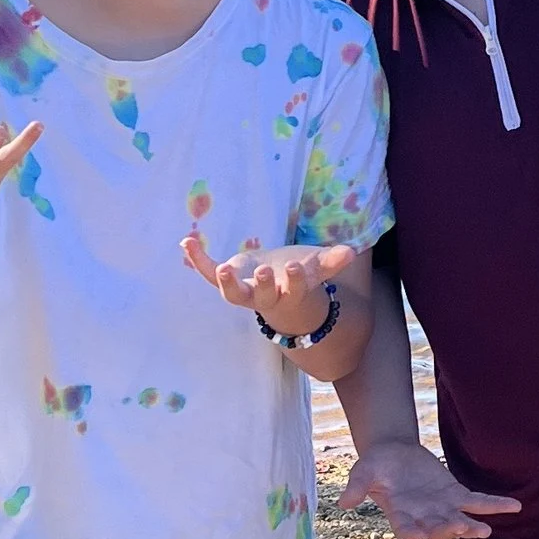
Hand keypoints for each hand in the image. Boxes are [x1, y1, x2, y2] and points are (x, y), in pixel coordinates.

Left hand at [181, 236, 359, 336]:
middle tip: (263, 272)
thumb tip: (351, 252)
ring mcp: (244, 291)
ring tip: (222, 269)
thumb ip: (332, 261)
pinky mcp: (229, 280)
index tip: (295, 267)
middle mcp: (265, 297)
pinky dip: (197, 260)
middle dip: (262, 285)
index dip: (294, 281)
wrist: (280, 294)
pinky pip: (208, 273)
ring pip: (232, 295)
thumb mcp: (318, 267)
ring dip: (226, 283)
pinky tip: (187, 241)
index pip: (293, 290)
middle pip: (261, 297)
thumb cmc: (300, 277)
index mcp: (290, 293)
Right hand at [340, 438, 522, 538]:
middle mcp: (423, 518)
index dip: (412, 533)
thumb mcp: (362, 471)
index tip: (417, 535)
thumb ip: (356, 487)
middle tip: (457, 528)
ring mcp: (441, 509)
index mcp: (399, 516)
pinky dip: (495, 505)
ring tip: (484, 530)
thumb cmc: (375, 465)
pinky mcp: (456, 495)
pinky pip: (478, 502)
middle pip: (436, 530)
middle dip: (446, 531)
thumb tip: (342, 503)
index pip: (406, 531)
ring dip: (471, 526)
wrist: (393, 453)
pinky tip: (514, 507)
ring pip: (458, 521)